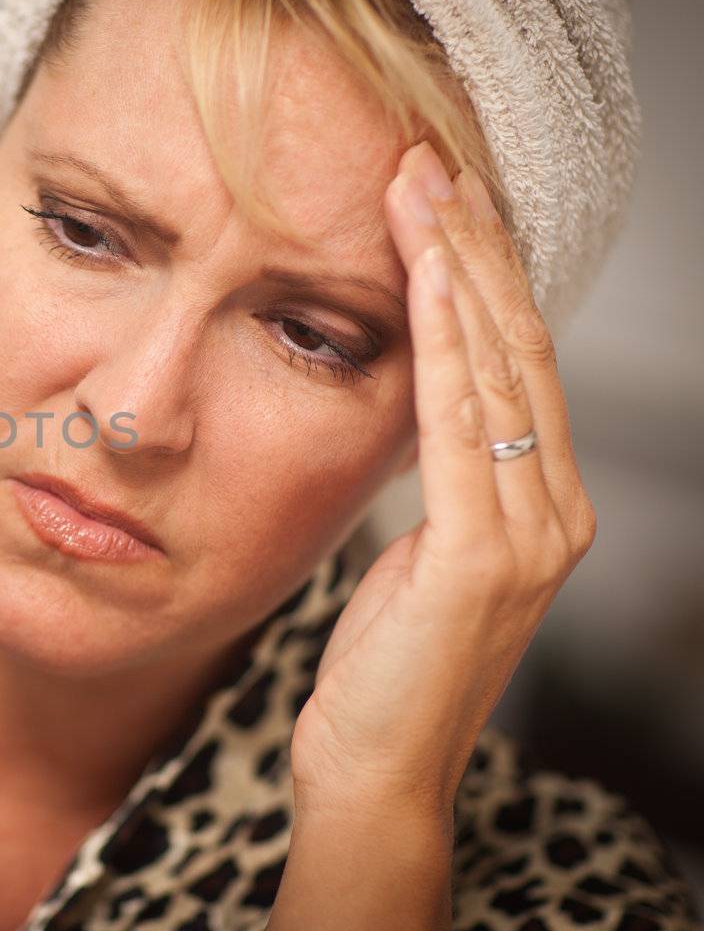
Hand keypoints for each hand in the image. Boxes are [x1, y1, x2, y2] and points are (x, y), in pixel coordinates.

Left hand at [289, 142, 597, 820]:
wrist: (376, 771)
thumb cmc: (384, 666)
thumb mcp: (416, 552)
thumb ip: (437, 480)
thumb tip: (408, 399)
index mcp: (539, 504)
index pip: (515, 363)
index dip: (482, 274)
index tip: (438, 198)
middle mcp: (555, 509)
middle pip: (519, 348)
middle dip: (474, 246)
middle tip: (427, 158)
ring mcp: (532, 533)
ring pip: (499, 369)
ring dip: (459, 269)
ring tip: (423, 186)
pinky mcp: (487, 557)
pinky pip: (464, 424)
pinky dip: (445, 340)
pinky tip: (424, 276)